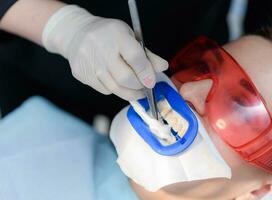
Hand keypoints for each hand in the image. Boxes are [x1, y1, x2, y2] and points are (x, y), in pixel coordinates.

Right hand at [42, 5, 167, 99]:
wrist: (77, 33)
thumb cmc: (108, 35)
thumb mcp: (130, 36)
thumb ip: (147, 54)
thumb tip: (162, 67)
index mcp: (117, 35)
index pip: (135, 57)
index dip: (146, 73)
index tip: (152, 82)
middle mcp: (101, 48)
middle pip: (125, 78)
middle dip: (139, 86)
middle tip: (145, 87)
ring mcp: (89, 63)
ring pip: (114, 88)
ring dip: (129, 93)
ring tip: (136, 90)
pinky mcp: (81, 74)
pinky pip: (104, 90)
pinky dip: (115, 90)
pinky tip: (117, 83)